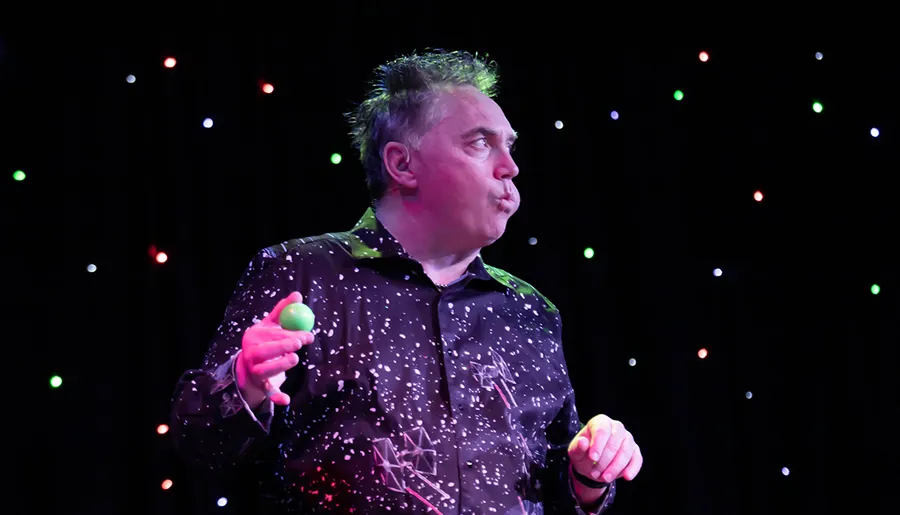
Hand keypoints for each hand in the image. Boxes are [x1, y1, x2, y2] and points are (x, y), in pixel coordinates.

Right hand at [236, 291, 314, 406]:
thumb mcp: (271, 324)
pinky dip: (277, 397)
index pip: (271, 334)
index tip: (307, 333)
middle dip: (284, 346)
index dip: (289, 332)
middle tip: (300, 342)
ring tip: (294, 359)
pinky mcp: (261, 386)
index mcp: (253, 336)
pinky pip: (269, 392)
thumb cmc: (265, 340)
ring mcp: (254, 371)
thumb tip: (297, 294)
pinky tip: (287, 400)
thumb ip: (284, 310)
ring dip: (280, 366)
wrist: (250, 364)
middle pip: (265, 351)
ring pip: (266, 370)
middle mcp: (250, 354)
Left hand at [568, 414, 642, 484]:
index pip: (602, 430)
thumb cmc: (583, 453)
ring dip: (615, 467)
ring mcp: (627, 438)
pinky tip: (626, 477)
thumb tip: (583, 442)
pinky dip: (632, 468)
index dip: (598, 444)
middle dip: (604, 460)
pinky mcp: (635, 451)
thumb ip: (578, 447)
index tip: (592, 458)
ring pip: (626, 452)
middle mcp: (616, 427)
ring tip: (604, 478)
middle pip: (614, 442)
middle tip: (594, 474)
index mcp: (601, 422)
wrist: (592, 463)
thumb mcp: (575, 451)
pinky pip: (637, 459)